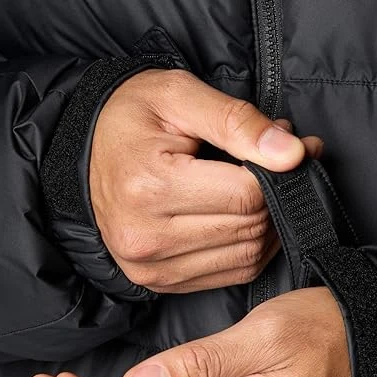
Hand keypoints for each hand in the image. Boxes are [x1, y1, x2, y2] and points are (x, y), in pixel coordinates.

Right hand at [90, 69, 322, 291]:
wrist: (83, 151)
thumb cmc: (131, 117)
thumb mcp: (180, 95)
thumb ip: (238, 121)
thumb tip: (293, 153)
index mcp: (150, 187)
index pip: (247, 195)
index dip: (282, 170)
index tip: (292, 147)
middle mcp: (147, 236)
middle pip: (250, 227)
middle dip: (277, 193)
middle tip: (280, 162)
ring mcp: (151, 266)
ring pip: (248, 255)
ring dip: (269, 223)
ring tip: (261, 187)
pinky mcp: (159, 281)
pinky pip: (232, 274)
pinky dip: (251, 247)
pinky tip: (246, 217)